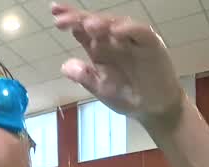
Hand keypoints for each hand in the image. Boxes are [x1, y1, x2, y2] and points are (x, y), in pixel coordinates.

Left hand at [52, 3, 183, 123]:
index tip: (55, 16)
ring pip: (116, 24)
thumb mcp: (101, 89)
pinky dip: (130, 30)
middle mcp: (113, 39)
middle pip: (96, 23)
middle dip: (80, 19)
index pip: (82, 30)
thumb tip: (65, 66)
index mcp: (98, 48)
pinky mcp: (150, 44)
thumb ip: (85, 77)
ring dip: (102, 23)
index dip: (70, 20)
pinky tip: (116, 30)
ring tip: (88, 25)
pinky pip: (140, 33)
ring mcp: (132, 40)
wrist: (153, 108)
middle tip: (64, 20)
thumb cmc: (127, 95)